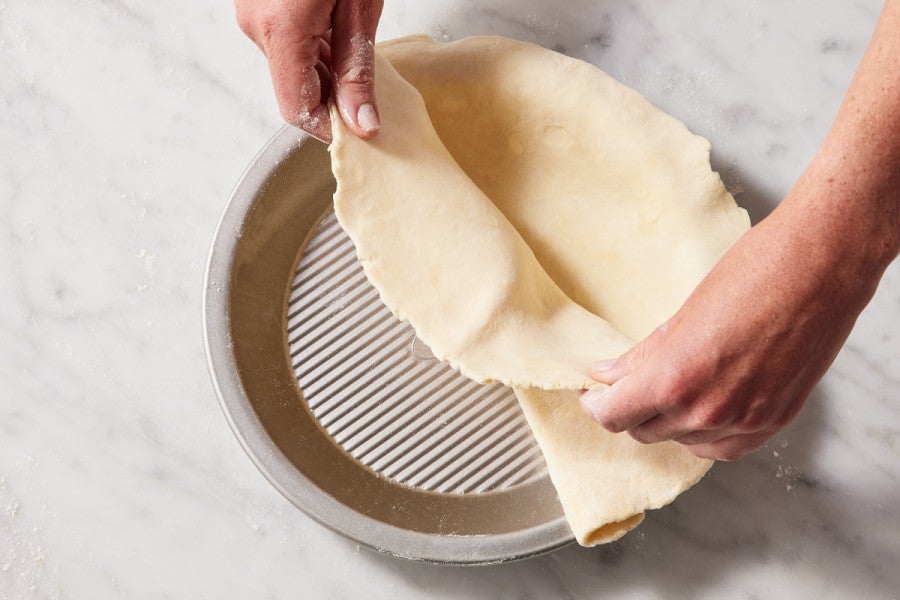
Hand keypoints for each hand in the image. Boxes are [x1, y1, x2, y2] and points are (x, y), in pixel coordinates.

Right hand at [236, 0, 383, 140]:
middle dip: (334, 98)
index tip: (363, 130)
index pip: (299, 109)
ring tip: (356, 50)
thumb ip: (356, 66)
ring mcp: (252, 14)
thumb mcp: (359, 4)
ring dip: (324, 71)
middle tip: (371, 91)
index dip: (332, 127)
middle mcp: (257, 25)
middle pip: (295, 91)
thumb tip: (362, 121)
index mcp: (282, 28)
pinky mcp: (257, 5)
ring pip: (290, 68)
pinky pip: (285, 43)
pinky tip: (338, 30)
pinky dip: (312, 48)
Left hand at [579, 193, 886, 460]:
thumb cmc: (753, 275)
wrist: (821, 267)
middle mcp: (707, 411)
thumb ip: (644, 355)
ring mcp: (743, 421)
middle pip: (643, 431)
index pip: (613, 417)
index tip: (593, 394)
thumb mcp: (682, 315)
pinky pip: (721, 448)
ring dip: (668, 420)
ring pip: (682, 441)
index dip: (596, 405)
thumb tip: (608, 376)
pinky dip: (705, 433)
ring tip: (673, 386)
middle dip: (630, 409)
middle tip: (629, 384)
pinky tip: (703, 405)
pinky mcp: (772, 422)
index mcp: (675, 380)